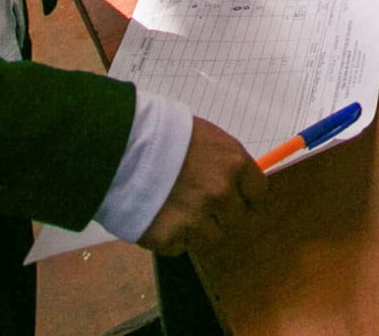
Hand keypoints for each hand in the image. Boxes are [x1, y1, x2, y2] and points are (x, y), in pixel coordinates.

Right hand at [138, 117, 265, 254]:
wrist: (121, 145)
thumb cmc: (161, 133)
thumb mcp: (203, 136)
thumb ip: (224, 162)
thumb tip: (236, 182)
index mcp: (234, 163)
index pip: (257, 192)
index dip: (243, 195)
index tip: (233, 196)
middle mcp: (221, 193)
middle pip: (234, 218)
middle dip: (219, 213)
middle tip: (196, 202)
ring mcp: (197, 219)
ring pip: (209, 236)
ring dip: (195, 228)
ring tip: (173, 207)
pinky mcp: (171, 238)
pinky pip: (180, 246)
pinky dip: (170, 236)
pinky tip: (157, 215)